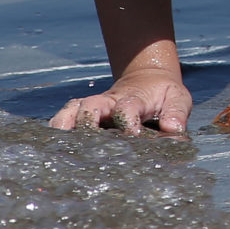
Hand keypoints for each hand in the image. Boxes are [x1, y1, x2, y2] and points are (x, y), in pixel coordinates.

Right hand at [49, 67, 192, 134]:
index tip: (131, 136)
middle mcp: (108, 101)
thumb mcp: (177, 98)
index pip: (126, 107)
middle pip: (90, 105)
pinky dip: (56, 130)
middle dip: (86, 120)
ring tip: (59, 147)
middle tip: (85, 143)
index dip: (127, 120)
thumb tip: (173, 129)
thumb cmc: (163, 95)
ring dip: (64, 125)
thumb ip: (177, 113)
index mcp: (134, 99)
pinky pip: (63, 117)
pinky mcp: (82, 113)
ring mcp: (93, 106)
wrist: (147, 79)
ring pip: (71, 110)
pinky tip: (52, 149)